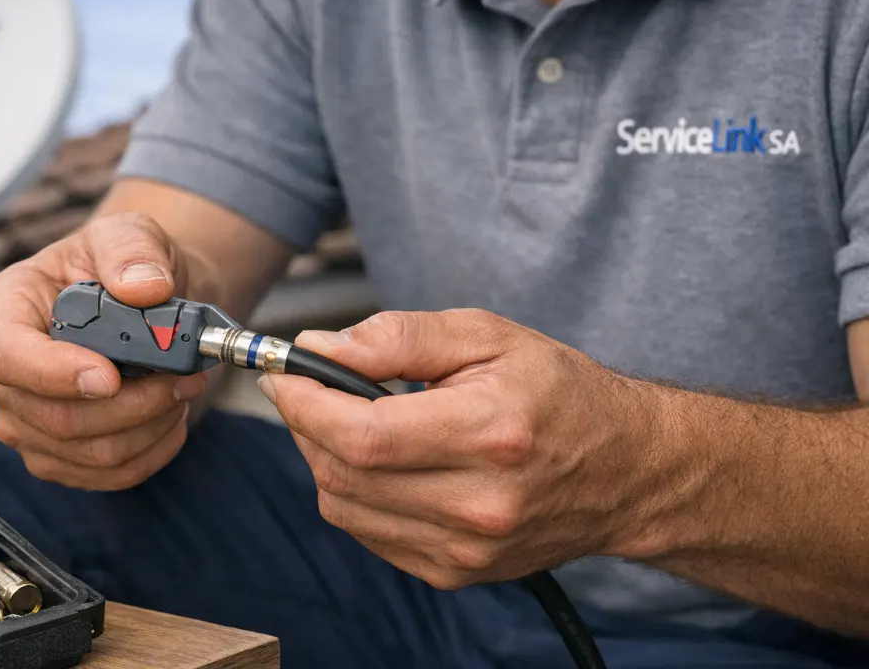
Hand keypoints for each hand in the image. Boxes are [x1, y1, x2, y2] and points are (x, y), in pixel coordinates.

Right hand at [0, 212, 213, 490]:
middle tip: (183, 375)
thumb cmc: (120, 266)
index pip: (4, 357)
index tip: (110, 377)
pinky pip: (110, 474)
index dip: (54, 375)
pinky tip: (171, 415)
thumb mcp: (127, 233)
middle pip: (54, 417)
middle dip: (133, 403)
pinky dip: (154, 449)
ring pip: (89, 453)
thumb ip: (132, 251)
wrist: (139, 303)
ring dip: (152, 425)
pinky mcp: (57, 457)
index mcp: (1, 312)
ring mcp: (23, 424)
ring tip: (183, 387)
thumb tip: (144, 288)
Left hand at [258, 309, 660, 588]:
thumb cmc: (559, 394)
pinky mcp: (455, 573)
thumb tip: (321, 347)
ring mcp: (465, 550)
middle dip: (307, 425)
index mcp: (489, 435)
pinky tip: (382, 461)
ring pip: (345, 507)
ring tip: (351, 421)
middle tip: (310, 389)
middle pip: (344, 473)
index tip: (285, 374)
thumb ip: (399, 337)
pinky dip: (355, 493)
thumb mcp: (488, 336)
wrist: (624, 472)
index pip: (362, 434)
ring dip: (327, 458)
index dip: (304, 403)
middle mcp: (478, 505)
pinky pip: (367, 532)